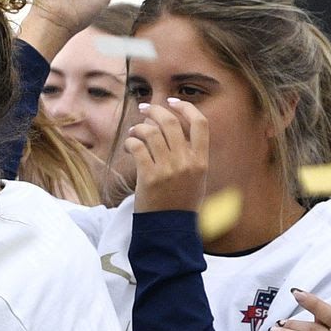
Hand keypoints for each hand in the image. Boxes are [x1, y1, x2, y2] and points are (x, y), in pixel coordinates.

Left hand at [123, 98, 208, 212]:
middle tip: (145, 108)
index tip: (173, 101)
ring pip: (151, 133)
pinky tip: (129, 145)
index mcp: (201, 160)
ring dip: (140, 127)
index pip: (200, 123)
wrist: (169, 229)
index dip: (186, 108)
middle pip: (171, 123)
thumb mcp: (197, 179)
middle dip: (155, 110)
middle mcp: (186, 162)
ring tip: (134, 131)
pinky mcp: (149, 177)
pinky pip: (137, 148)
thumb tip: (178, 131)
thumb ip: (192, 156)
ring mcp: (168, 169)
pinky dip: (131, 142)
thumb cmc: (181, 203)